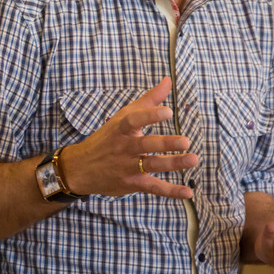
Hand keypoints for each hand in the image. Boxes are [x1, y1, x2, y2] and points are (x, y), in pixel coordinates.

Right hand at [61, 77, 197, 199]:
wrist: (80, 168)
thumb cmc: (106, 138)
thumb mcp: (123, 117)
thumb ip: (149, 100)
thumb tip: (168, 81)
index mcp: (121, 129)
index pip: (134, 120)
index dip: (150, 115)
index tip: (168, 111)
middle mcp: (124, 148)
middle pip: (146, 145)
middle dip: (166, 143)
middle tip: (185, 141)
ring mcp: (128, 167)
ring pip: (152, 165)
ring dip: (173, 164)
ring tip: (193, 159)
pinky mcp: (133, 183)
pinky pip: (153, 188)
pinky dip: (170, 191)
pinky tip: (188, 192)